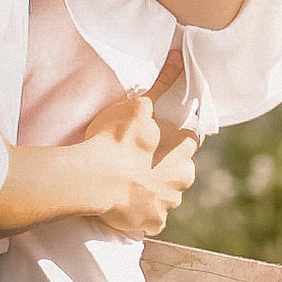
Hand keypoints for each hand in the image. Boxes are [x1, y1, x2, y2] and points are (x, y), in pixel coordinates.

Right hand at [79, 89, 198, 238]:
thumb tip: (180, 57)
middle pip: (179, 171)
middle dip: (164, 167)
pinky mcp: (152, 224)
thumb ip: (162, 84)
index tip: (157, 138)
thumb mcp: (138, 105)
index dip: (173, 139)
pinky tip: (126, 202)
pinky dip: (141, 212)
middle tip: (139, 160)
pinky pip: (151, 218)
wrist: (94, 178)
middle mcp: (183, 179)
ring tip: (128, 182)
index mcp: (184, 151)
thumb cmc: (116, 139)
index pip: (188, 142)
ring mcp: (168, 204)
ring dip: (152, 189)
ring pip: (165, 195)